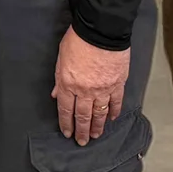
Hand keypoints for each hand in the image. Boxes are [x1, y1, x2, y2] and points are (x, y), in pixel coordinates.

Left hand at [53, 28, 128, 145]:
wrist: (101, 30)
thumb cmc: (78, 40)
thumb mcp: (61, 57)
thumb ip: (58, 78)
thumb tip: (55, 93)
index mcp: (68, 84)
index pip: (65, 109)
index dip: (66, 123)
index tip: (67, 133)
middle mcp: (84, 90)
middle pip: (82, 116)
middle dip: (81, 131)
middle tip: (82, 142)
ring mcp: (102, 89)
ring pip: (99, 114)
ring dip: (97, 126)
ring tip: (96, 135)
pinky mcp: (117, 84)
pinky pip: (115, 102)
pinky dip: (114, 112)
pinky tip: (112, 119)